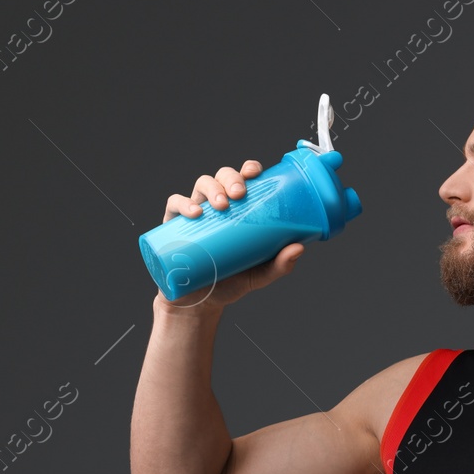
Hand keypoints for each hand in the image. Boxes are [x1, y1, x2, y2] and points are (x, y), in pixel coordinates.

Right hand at [158, 159, 305, 311]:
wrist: (200, 304)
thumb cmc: (231, 282)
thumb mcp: (259, 275)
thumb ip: (280, 265)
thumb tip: (299, 248)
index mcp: (239, 210)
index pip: (244, 180)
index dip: (249, 169)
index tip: (255, 173)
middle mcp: (217, 206)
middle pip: (223, 177)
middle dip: (231, 178)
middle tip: (239, 194)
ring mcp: (196, 213)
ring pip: (201, 184)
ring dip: (212, 188)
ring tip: (221, 206)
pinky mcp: (174, 225)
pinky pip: (175, 204)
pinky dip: (183, 203)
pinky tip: (195, 212)